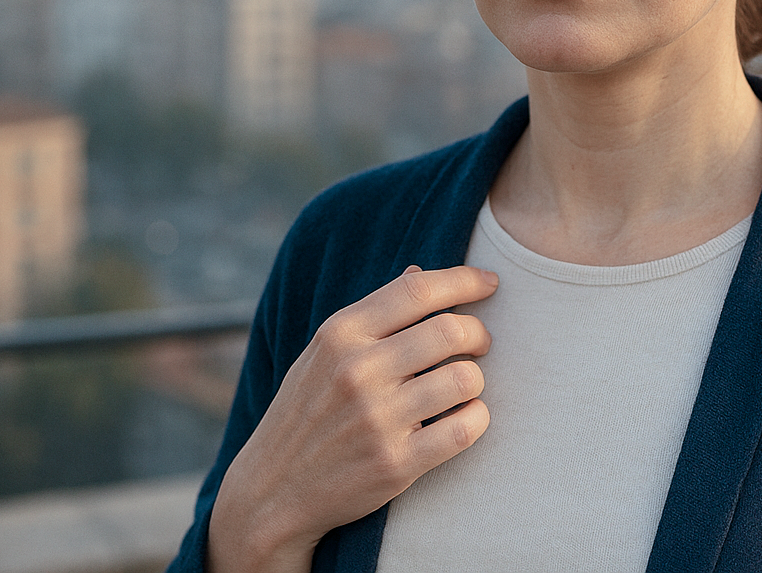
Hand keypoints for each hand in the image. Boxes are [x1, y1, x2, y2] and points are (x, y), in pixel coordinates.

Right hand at [208, 264, 497, 571]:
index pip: (418, 289)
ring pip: (464, 378)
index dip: (464, 279)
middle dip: (478, 333)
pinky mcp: (395, 464)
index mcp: (340, 334)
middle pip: (450, 330)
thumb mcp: (322, 353)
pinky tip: (464, 417)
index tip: (490, 283)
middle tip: (479, 343)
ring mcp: (377, 419)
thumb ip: (372, 315)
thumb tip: (419, 271)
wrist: (271, 491)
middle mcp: (357, 371)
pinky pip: (465, 429)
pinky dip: (476, 418)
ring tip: (464, 385)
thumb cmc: (306, 412)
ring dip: (476, 379)